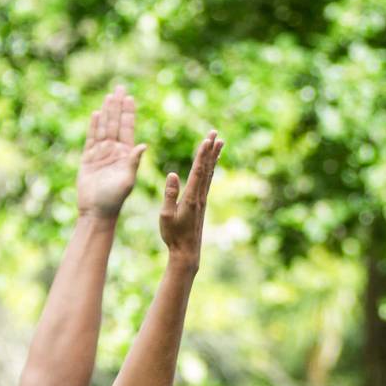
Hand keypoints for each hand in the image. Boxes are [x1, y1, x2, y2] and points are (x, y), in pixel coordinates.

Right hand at [74, 89, 145, 217]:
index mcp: (126, 155)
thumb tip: (143, 145)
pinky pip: (91, 138)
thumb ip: (133, 162)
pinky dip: (94, 126)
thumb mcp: (127, 180)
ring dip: (107, 112)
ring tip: (109, 96)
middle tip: (120, 88)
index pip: (128, 129)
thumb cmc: (114, 199)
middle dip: (118, 106)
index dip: (128, 113)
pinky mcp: (88, 159)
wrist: (96, 211)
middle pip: (116, 123)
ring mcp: (101, 154)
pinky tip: (96, 114)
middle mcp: (114, 151)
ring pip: (104, 128)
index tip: (130, 97)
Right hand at [156, 131, 222, 260]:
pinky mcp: (201, 203)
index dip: (203, 154)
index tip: (207, 139)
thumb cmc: (173, 235)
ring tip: (219, 142)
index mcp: (191, 197)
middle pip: (207, 168)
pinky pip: (207, 180)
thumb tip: (173, 174)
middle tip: (216, 133)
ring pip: (209, 173)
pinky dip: (210, 168)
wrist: (186, 251)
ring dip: (213, 156)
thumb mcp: (166, 215)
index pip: (198, 171)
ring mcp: (202, 199)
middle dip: (211, 150)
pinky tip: (211, 163)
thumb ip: (169, 194)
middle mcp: (200, 196)